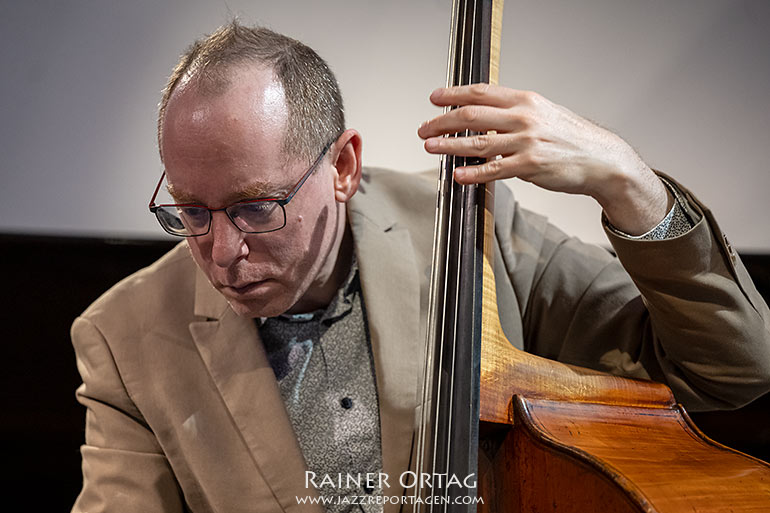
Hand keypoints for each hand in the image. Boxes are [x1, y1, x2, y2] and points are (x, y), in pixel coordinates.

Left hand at [417, 84, 670, 234]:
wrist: (603, 160)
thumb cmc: (572, 139)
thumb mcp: (544, 115)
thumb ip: (514, 114)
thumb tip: (484, 118)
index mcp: (526, 100)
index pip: (481, 92)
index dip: (453, 94)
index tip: (435, 99)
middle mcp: (524, 117)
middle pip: (472, 114)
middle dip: (442, 121)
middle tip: (425, 127)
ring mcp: (526, 141)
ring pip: (477, 142)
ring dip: (449, 145)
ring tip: (431, 147)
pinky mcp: (530, 166)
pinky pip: (493, 170)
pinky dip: (472, 173)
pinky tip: (457, 175)